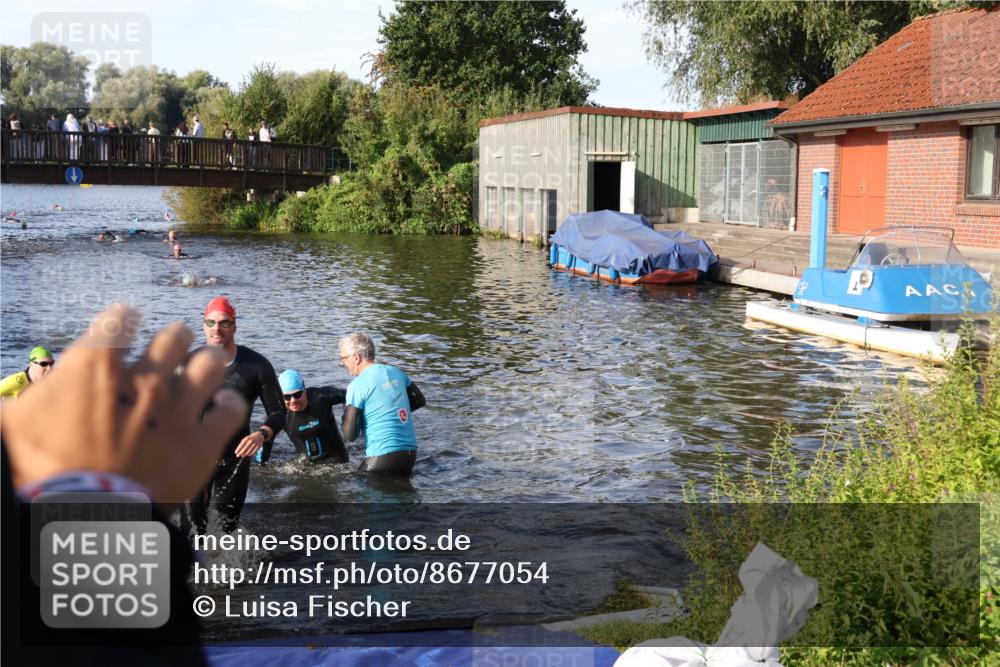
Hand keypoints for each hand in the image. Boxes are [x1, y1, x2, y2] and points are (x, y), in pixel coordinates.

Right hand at [0, 304, 246, 504]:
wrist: (82, 519)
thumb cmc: (39, 470)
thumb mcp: (11, 428)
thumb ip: (16, 405)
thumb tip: (7, 406)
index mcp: (96, 368)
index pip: (118, 320)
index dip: (121, 319)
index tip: (122, 322)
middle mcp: (145, 380)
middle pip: (174, 336)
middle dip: (173, 339)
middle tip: (170, 347)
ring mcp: (179, 411)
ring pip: (210, 363)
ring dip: (206, 361)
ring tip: (203, 366)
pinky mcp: (202, 443)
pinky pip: (230, 410)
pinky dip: (228, 404)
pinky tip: (222, 404)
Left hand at [234, 430, 264, 457]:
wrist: (259, 435)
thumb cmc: (250, 438)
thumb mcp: (246, 438)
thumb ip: (242, 443)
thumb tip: (239, 451)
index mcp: (247, 438)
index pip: (241, 445)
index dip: (238, 449)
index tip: (236, 452)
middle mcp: (251, 441)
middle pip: (244, 449)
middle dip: (240, 453)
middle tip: (237, 456)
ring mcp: (255, 444)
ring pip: (248, 452)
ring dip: (244, 454)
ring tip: (242, 455)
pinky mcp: (258, 446)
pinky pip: (253, 452)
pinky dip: (249, 454)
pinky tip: (247, 454)